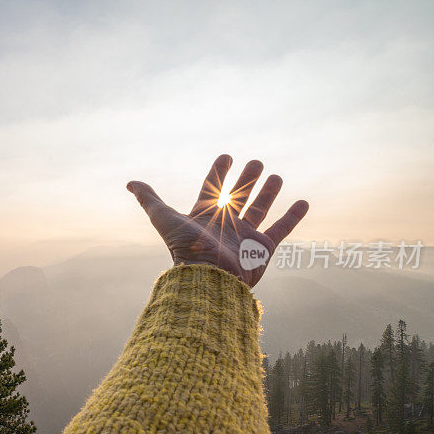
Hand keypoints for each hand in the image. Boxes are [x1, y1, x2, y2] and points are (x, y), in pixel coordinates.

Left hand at [127, 154, 307, 286]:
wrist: (208, 277)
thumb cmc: (185, 248)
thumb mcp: (163, 218)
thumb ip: (149, 199)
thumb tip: (130, 183)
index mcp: (204, 217)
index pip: (211, 189)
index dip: (218, 172)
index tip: (226, 156)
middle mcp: (224, 225)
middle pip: (237, 197)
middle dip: (246, 180)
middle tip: (256, 162)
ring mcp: (244, 237)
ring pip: (259, 209)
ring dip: (267, 193)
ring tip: (276, 176)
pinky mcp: (262, 249)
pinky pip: (281, 230)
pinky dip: (292, 217)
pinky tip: (303, 201)